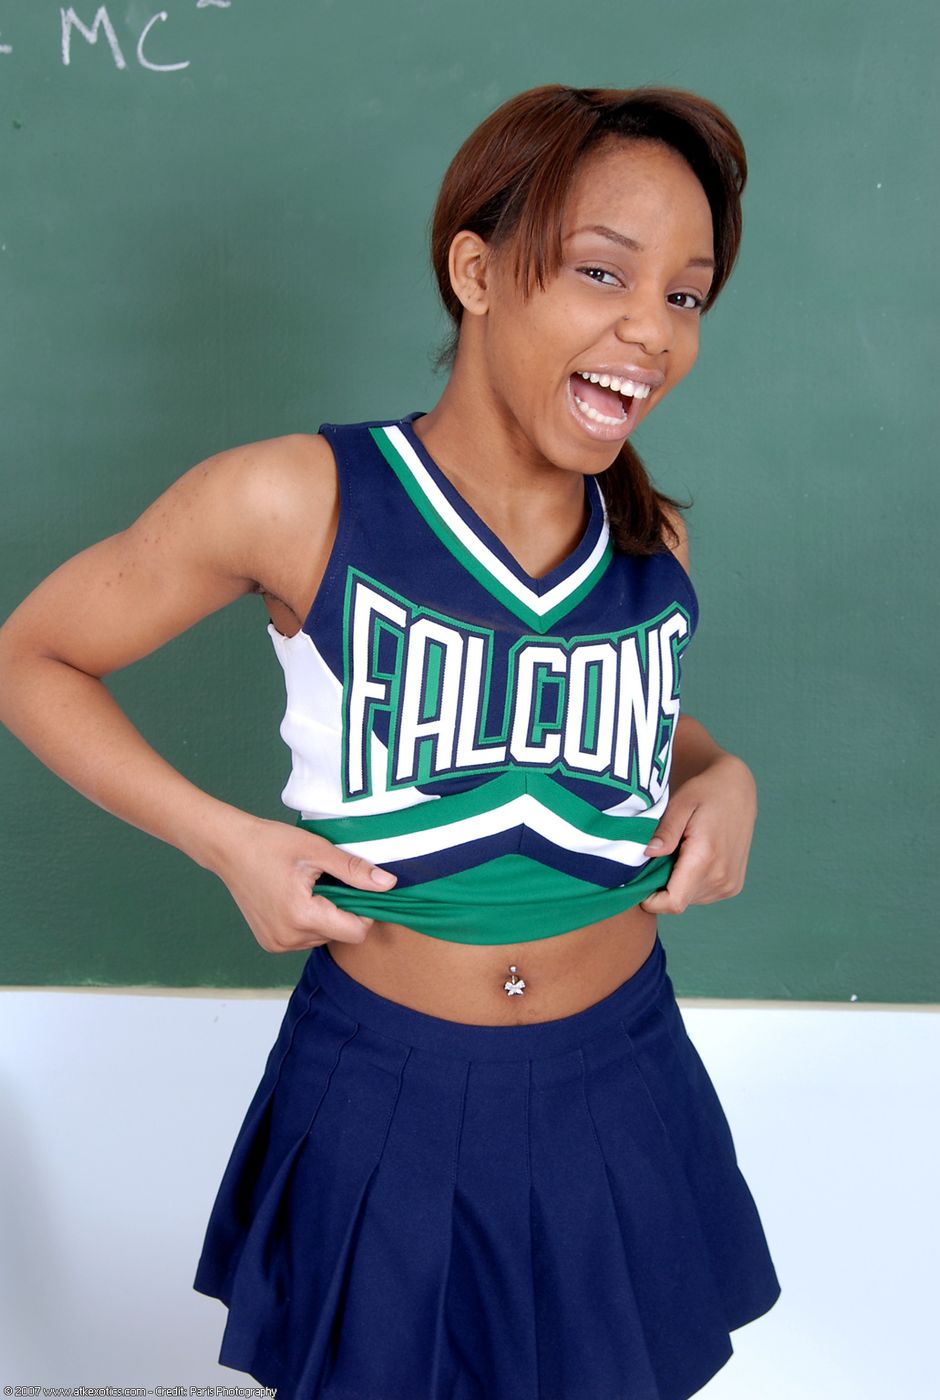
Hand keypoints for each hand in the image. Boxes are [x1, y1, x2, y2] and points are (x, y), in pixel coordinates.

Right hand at [210, 812, 396, 952]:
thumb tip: (388, 884)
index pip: (355, 932)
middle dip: (342, 910)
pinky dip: (309, 921)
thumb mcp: (317, 850)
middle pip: (340, 934)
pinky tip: (295, 897)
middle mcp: (289, 938)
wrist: (228, 847)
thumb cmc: (270, 843)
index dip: (364, 911)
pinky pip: (305, 938)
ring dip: (325, 916)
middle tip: (326, 881)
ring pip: (324, 938)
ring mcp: (277, 944)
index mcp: (302, 916)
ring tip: (307, 887)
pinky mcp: (270, 943)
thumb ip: (354, 871)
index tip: (356, 887)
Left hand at [639, 753, 756, 914]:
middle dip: (660, 887)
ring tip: (676, 853)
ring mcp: (729, 884)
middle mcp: (721, 877)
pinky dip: (689, 882)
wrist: (737, 790)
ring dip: (675, 884)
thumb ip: (665, 831)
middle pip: (678, 901)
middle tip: (657, 856)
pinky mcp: (733, 886)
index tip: (637, 884)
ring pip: (688, 899)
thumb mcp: (681, 803)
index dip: (650, 901)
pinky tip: (689, 858)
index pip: (673, 902)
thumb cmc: (705, 792)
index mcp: (706, 858)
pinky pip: (701, 895)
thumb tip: (647, 853)